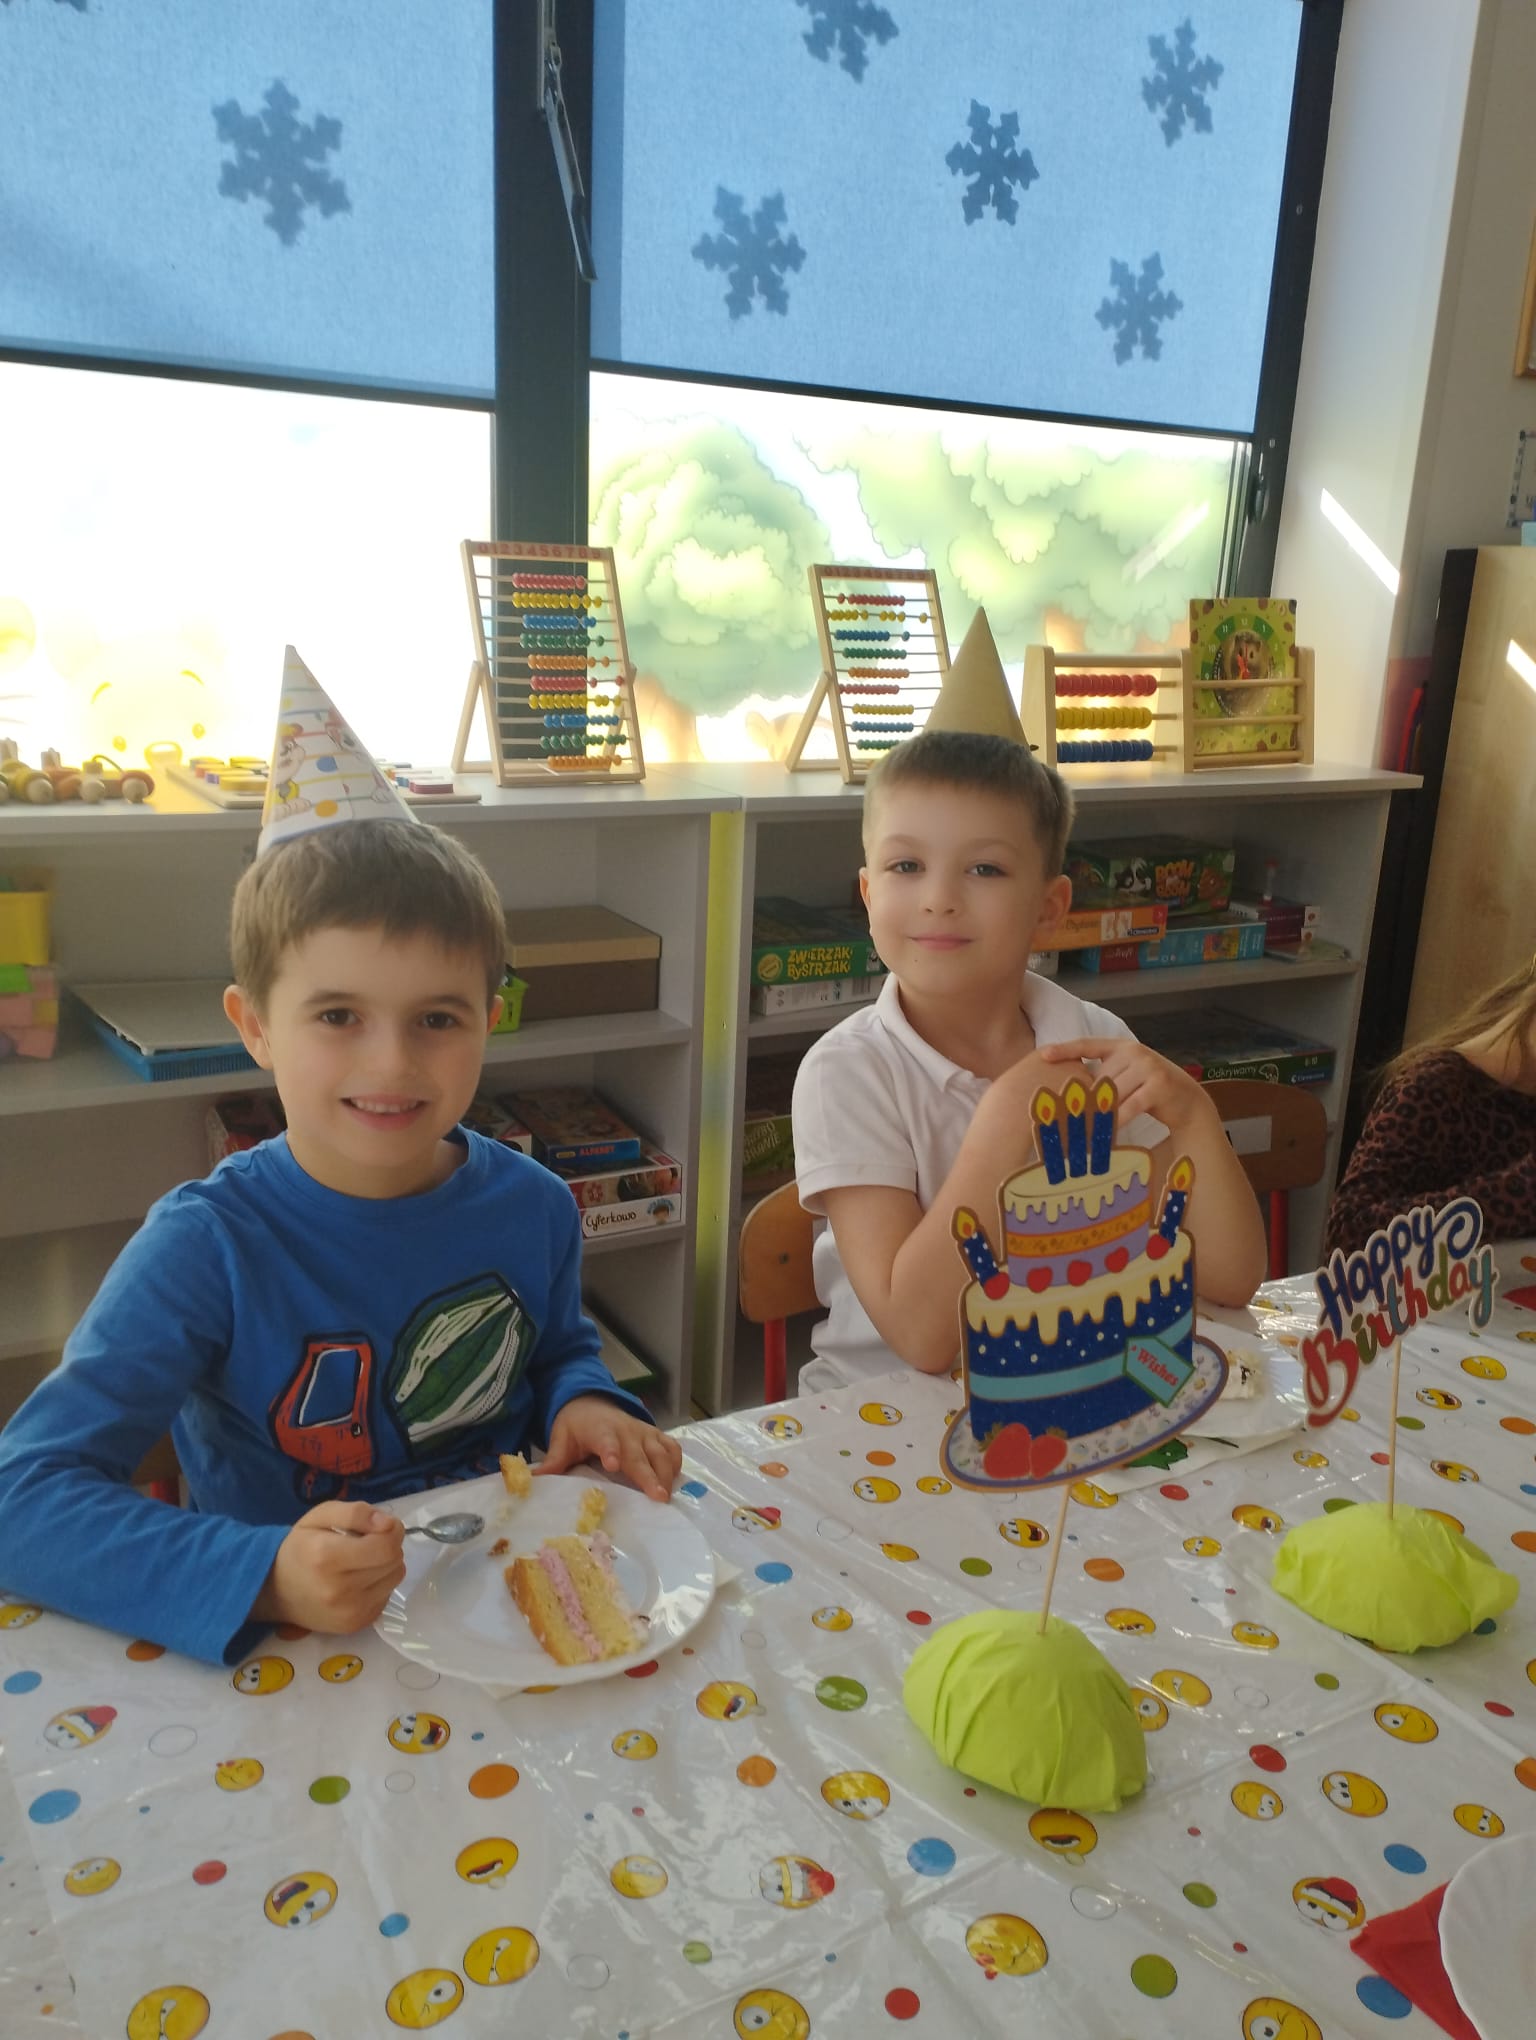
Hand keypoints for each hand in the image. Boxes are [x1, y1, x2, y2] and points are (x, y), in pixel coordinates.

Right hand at [252, 1500, 406, 1632]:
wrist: (275, 1591)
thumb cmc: (300, 1547)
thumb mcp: (320, 1516)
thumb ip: (356, 1513)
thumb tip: (388, 1523)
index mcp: (327, 1557)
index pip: (386, 1546)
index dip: (391, 1530)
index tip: (379, 1526)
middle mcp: (339, 1590)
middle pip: (394, 1561)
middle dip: (388, 1545)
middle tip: (368, 1543)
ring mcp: (348, 1613)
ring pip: (395, 1578)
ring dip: (386, 1565)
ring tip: (362, 1562)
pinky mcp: (355, 1625)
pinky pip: (387, 1597)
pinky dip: (379, 1584)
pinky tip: (359, 1581)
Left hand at [537, 1396, 682, 1501]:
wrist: (592, 1402)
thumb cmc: (576, 1426)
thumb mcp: (561, 1439)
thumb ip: (553, 1460)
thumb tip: (534, 1480)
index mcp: (600, 1430)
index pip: (606, 1440)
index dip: (611, 1451)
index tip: (612, 1464)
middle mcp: (626, 1430)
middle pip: (639, 1454)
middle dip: (650, 1475)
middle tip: (659, 1497)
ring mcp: (643, 1432)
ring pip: (660, 1452)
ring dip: (666, 1473)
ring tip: (667, 1496)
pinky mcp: (655, 1435)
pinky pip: (671, 1447)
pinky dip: (675, 1462)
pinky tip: (674, 1481)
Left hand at [1038, 1036, 1212, 1130]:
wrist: (1187, 1101)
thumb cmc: (1149, 1091)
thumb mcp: (1126, 1077)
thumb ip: (1104, 1077)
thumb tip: (1070, 1091)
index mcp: (1122, 1047)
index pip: (1087, 1044)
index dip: (1064, 1049)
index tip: (1042, 1056)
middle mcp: (1134, 1052)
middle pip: (1099, 1079)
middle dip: (1086, 1101)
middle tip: (1067, 1118)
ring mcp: (1148, 1067)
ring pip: (1112, 1094)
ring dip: (1100, 1114)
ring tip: (1084, 1131)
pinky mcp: (1158, 1086)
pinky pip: (1129, 1107)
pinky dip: (1117, 1121)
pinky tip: (1108, 1133)